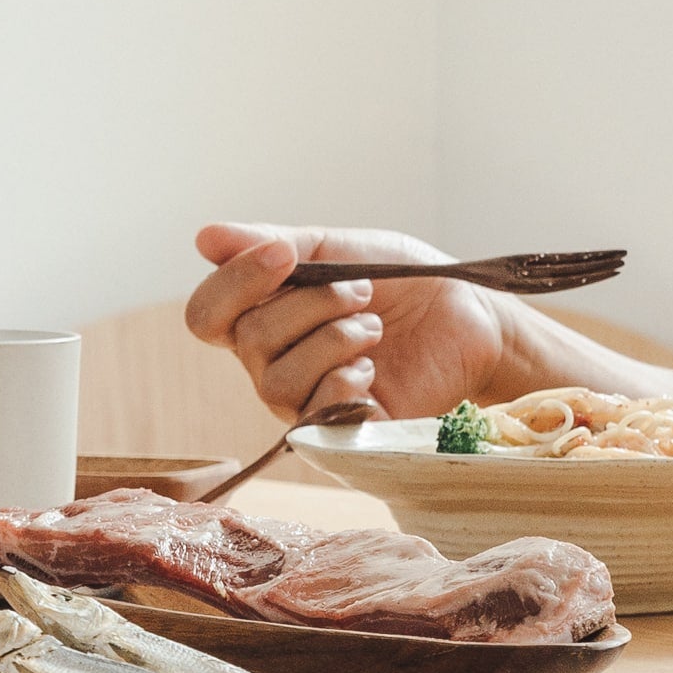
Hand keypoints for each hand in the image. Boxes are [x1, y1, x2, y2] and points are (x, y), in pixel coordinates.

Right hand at [182, 224, 539, 423]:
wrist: (467, 315)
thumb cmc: (401, 280)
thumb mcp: (336, 249)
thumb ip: (272, 244)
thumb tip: (204, 238)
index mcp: (263, 316)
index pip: (208, 313)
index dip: (235, 282)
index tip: (284, 254)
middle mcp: (272, 364)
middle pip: (247, 340)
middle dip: (310, 304)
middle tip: (361, 291)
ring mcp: (303, 401)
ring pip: (276, 379)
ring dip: (333, 339)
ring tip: (374, 328)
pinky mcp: (340, 434)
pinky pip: (313, 415)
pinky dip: (344, 381)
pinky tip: (373, 368)